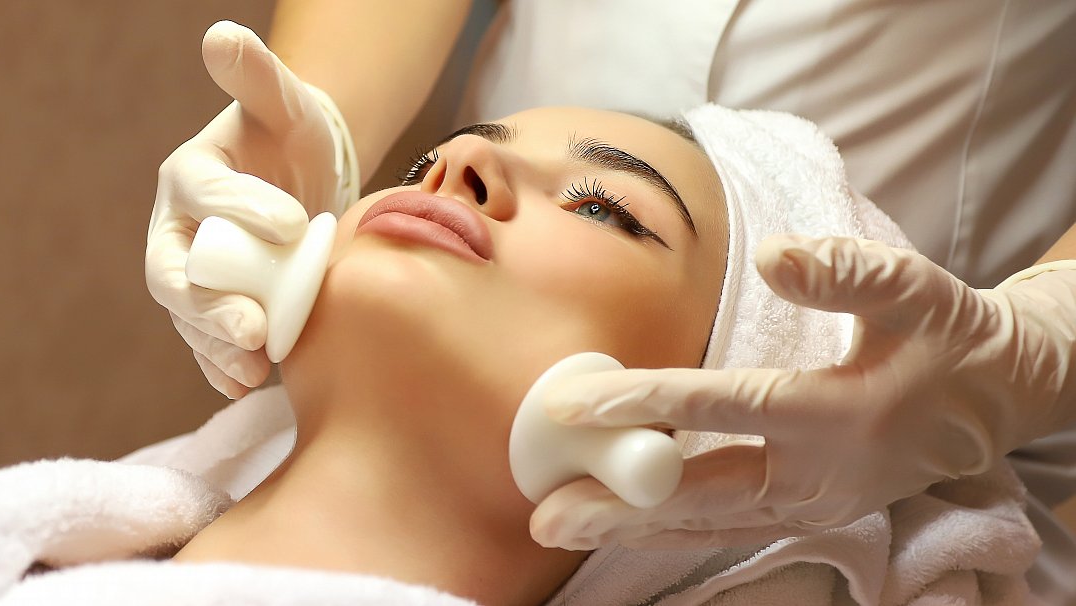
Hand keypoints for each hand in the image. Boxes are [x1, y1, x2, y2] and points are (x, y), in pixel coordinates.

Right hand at [146, 21, 355, 397]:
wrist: (304, 184)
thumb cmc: (290, 137)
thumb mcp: (283, 101)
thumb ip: (256, 74)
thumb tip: (222, 34)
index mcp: (187, 179)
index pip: (204, 197)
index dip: (241, 210)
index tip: (290, 223)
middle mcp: (177, 233)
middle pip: (177, 275)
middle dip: (210, 307)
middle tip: (253, 330)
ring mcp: (193, 279)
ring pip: (190, 320)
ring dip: (217, 349)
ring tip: (256, 368)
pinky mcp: (214, 314)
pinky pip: (208, 348)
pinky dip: (225, 369)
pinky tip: (250, 385)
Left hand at [528, 234, 1075, 549]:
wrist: (993, 398)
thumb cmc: (945, 334)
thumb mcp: (914, 289)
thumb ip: (846, 271)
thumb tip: (774, 255)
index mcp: (840, 414)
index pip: (727, 408)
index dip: (649, 403)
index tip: (579, 405)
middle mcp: (819, 476)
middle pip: (702, 495)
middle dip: (620, 504)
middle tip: (546, 513)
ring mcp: (811, 505)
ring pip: (706, 521)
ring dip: (631, 525)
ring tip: (557, 526)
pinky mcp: (803, 512)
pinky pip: (722, 525)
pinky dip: (664, 523)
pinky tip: (612, 519)